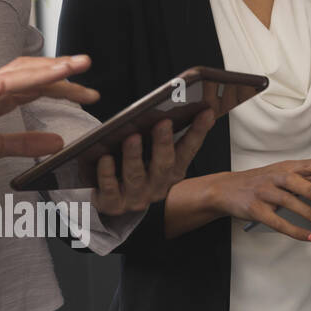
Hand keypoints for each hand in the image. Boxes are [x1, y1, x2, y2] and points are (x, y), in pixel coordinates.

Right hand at [0, 55, 101, 178]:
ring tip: (62, 68)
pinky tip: (4, 86)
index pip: (37, 86)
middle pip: (27, 74)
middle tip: (87, 64)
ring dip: (36, 73)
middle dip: (58, 69)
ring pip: (7, 81)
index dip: (65, 87)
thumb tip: (58, 143)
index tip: (92, 94)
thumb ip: (25, 143)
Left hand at [92, 108, 214, 216]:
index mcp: (171, 172)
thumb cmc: (133, 170)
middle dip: (164, 143)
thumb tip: (184, 107)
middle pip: (164, 165)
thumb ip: (164, 133)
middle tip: (163, 123)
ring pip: (136, 176)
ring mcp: (136, 197)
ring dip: (134, 156)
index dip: (198, 132)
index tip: (205, 112)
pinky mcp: (114, 204)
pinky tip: (105, 158)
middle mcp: (157, 186)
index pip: (188, 150)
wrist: (112, 201)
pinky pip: (111, 190)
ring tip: (132, 138)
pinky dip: (107, 174)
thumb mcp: (152, 153)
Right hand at [209, 158, 310, 241]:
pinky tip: (310, 237)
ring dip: (308, 214)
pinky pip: (278, 223)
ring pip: (287, 202)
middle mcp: (272, 178)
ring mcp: (263, 193)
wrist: (223, 189)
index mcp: (281, 167)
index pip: (304, 164)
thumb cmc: (257, 183)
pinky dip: (296, 231)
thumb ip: (299, 178)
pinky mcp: (256, 210)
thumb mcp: (276, 174)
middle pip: (294, 182)